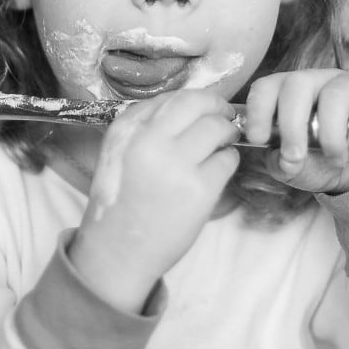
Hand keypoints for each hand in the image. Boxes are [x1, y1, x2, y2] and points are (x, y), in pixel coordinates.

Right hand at [68, 85, 239, 312]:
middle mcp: (151, 140)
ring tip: (224, 144)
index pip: (172, 97)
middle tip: (225, 116)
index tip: (205, 107)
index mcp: (128, 129)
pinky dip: (228, 160)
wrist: (119, 250)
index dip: (196, 100)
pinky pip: (227, 160)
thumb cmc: (121, 201)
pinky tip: (219, 169)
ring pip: (217, 129)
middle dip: (218, 107)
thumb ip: (146, 127)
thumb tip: (190, 108)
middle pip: (199, 104)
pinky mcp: (199, 189)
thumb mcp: (119, 152)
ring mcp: (177, 164)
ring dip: (227, 134)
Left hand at [242, 69, 348, 193]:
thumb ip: (283, 164)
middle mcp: (320, 81)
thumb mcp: (298, 171)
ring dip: (330, 133)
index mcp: (290, 93)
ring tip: (335, 158)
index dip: (259, 109)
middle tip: (295, 156)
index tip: (258, 138)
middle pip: (297, 84)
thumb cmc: (326, 164)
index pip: (267, 86)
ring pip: (334, 94)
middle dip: (292, 124)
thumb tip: (282, 159)